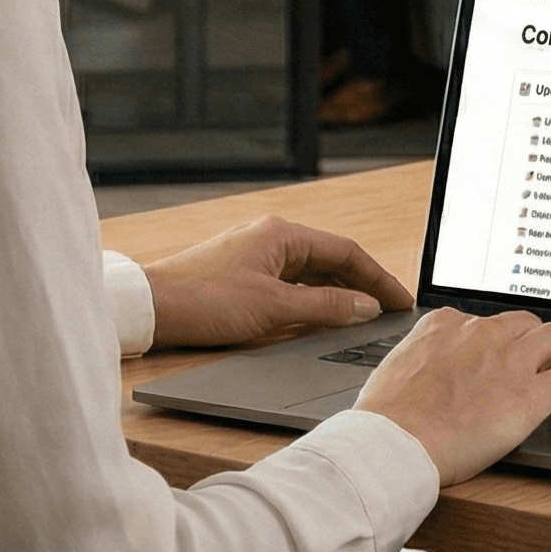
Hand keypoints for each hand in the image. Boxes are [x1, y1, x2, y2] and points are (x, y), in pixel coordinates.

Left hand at [139, 216, 410, 348]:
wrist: (150, 308)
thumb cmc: (205, 300)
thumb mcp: (274, 308)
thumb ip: (325, 306)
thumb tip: (364, 307)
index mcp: (282, 234)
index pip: (346, 252)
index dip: (378, 278)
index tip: (400, 301)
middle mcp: (270, 237)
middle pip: (330, 259)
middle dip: (361, 284)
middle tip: (388, 311)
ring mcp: (254, 253)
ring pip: (309, 272)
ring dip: (336, 292)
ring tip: (361, 316)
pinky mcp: (240, 272)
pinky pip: (289, 281)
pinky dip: (311, 297)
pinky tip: (320, 317)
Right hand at [354, 307, 550, 484]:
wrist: (395, 442)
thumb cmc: (387, 417)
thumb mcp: (396, 368)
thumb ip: (418, 358)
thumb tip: (421, 367)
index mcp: (446, 324)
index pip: (483, 320)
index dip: (497, 337)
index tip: (500, 348)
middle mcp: (481, 334)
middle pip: (523, 322)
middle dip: (533, 337)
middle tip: (538, 357)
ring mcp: (510, 361)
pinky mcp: (531, 395)